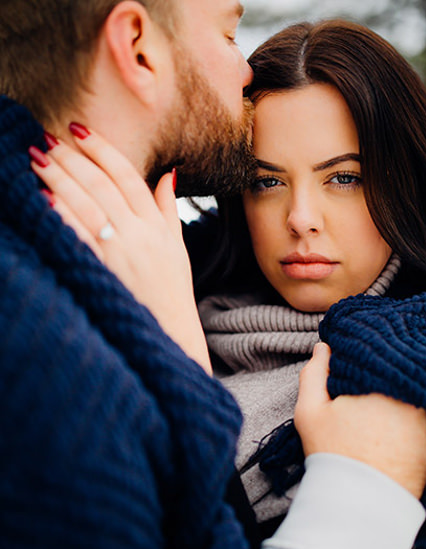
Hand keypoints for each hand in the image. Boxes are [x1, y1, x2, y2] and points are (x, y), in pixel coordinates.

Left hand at [31, 125, 210, 371]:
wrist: (169, 330)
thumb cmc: (170, 289)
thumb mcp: (177, 246)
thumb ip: (167, 209)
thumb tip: (168, 174)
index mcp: (157, 226)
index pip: (129, 178)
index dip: (104, 151)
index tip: (80, 130)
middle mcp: (139, 235)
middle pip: (103, 186)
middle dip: (73, 158)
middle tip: (48, 137)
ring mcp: (120, 252)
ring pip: (86, 204)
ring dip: (59, 177)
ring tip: (36, 156)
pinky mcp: (101, 269)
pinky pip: (77, 235)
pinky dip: (60, 213)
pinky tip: (41, 196)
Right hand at [295, 343, 425, 498]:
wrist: (361, 503)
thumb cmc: (333, 455)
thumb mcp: (311, 412)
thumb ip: (314, 374)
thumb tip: (324, 347)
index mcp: (384, 382)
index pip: (385, 354)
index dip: (373, 355)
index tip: (364, 364)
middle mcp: (414, 396)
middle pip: (407, 372)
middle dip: (395, 373)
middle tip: (377, 384)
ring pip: (422, 392)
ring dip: (413, 391)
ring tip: (392, 403)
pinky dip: (425, 414)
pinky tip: (405, 423)